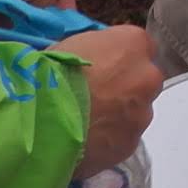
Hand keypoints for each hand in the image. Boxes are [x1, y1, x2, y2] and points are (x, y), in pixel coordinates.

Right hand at [54, 26, 161, 175]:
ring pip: (135, 112)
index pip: (138, 46)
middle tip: (93, 97)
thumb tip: (101, 60)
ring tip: (85, 123)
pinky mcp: (130, 144)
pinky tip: (84, 141)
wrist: (39, 118)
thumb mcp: (73, 45)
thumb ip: (99, 50)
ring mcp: (142, 113)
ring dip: (117, 115)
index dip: (119, 59)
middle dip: (123, 88)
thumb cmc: (49, 74)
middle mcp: (148, 77)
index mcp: (133, 43)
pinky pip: (122, 139)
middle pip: (142, 80)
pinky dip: (108, 140)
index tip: (103, 68)